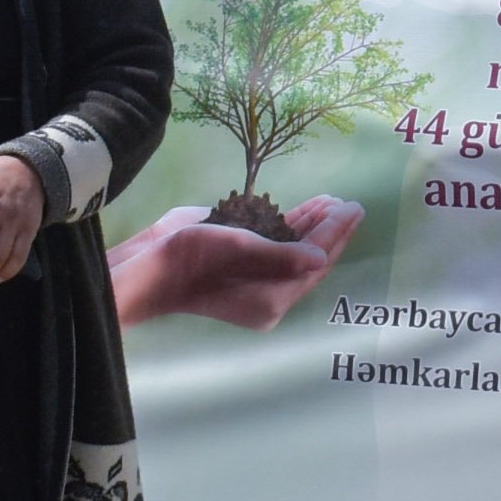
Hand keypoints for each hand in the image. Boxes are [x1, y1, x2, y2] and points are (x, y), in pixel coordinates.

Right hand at [106, 196, 363, 328]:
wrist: (147, 265)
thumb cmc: (192, 260)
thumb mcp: (239, 251)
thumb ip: (282, 255)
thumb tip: (322, 258)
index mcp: (273, 299)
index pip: (314, 263)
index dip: (335, 234)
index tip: (353, 208)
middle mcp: (269, 291)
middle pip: (310, 258)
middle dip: (330, 230)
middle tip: (352, 204)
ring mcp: (255, 275)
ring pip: (294, 248)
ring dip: (313, 224)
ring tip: (333, 201)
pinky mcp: (241, 260)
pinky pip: (276, 243)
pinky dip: (291, 225)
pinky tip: (306, 207)